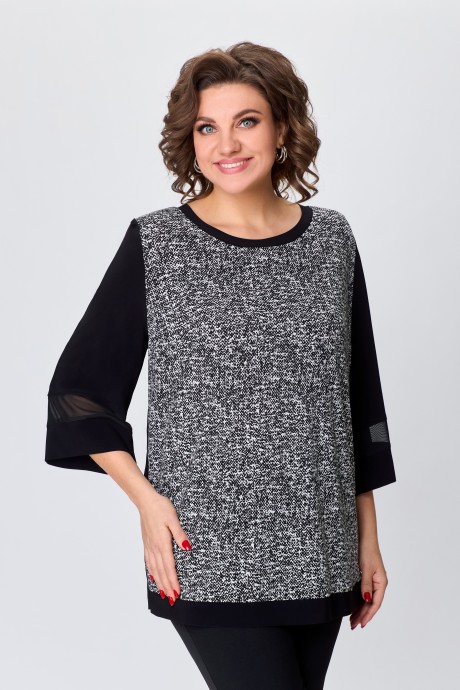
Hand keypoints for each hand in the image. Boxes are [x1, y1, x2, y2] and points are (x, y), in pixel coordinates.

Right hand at [138, 492, 191, 606]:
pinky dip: (152, 572)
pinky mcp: (147, 543)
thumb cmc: (161, 507)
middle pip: (161, 571)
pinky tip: (154, 577)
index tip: (176, 593)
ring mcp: (149, 546)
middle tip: (172, 600)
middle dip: (167, 586)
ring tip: (163, 594)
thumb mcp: (173, 519)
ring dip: (159, 582)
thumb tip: (187, 548)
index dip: (173, 581)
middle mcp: (154, 547)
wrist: (145, 501)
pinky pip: (148, 562)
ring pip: (154, 569)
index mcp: (162, 543)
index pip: (169, 566)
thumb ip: (180, 535)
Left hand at [350, 543, 388, 629]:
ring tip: (352, 621)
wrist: (364, 537)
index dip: (368, 615)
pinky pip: (364, 594)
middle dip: (362, 616)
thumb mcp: (366, 568)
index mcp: (381, 583)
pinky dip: (359, 602)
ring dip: (360, 610)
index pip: (375, 603)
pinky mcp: (367, 578)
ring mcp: (373, 581)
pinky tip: (353, 608)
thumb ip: (366, 584)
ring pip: (367, 600)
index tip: (361, 624)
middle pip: (371, 604)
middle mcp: (378, 584)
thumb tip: (366, 600)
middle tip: (353, 626)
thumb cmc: (367, 551)